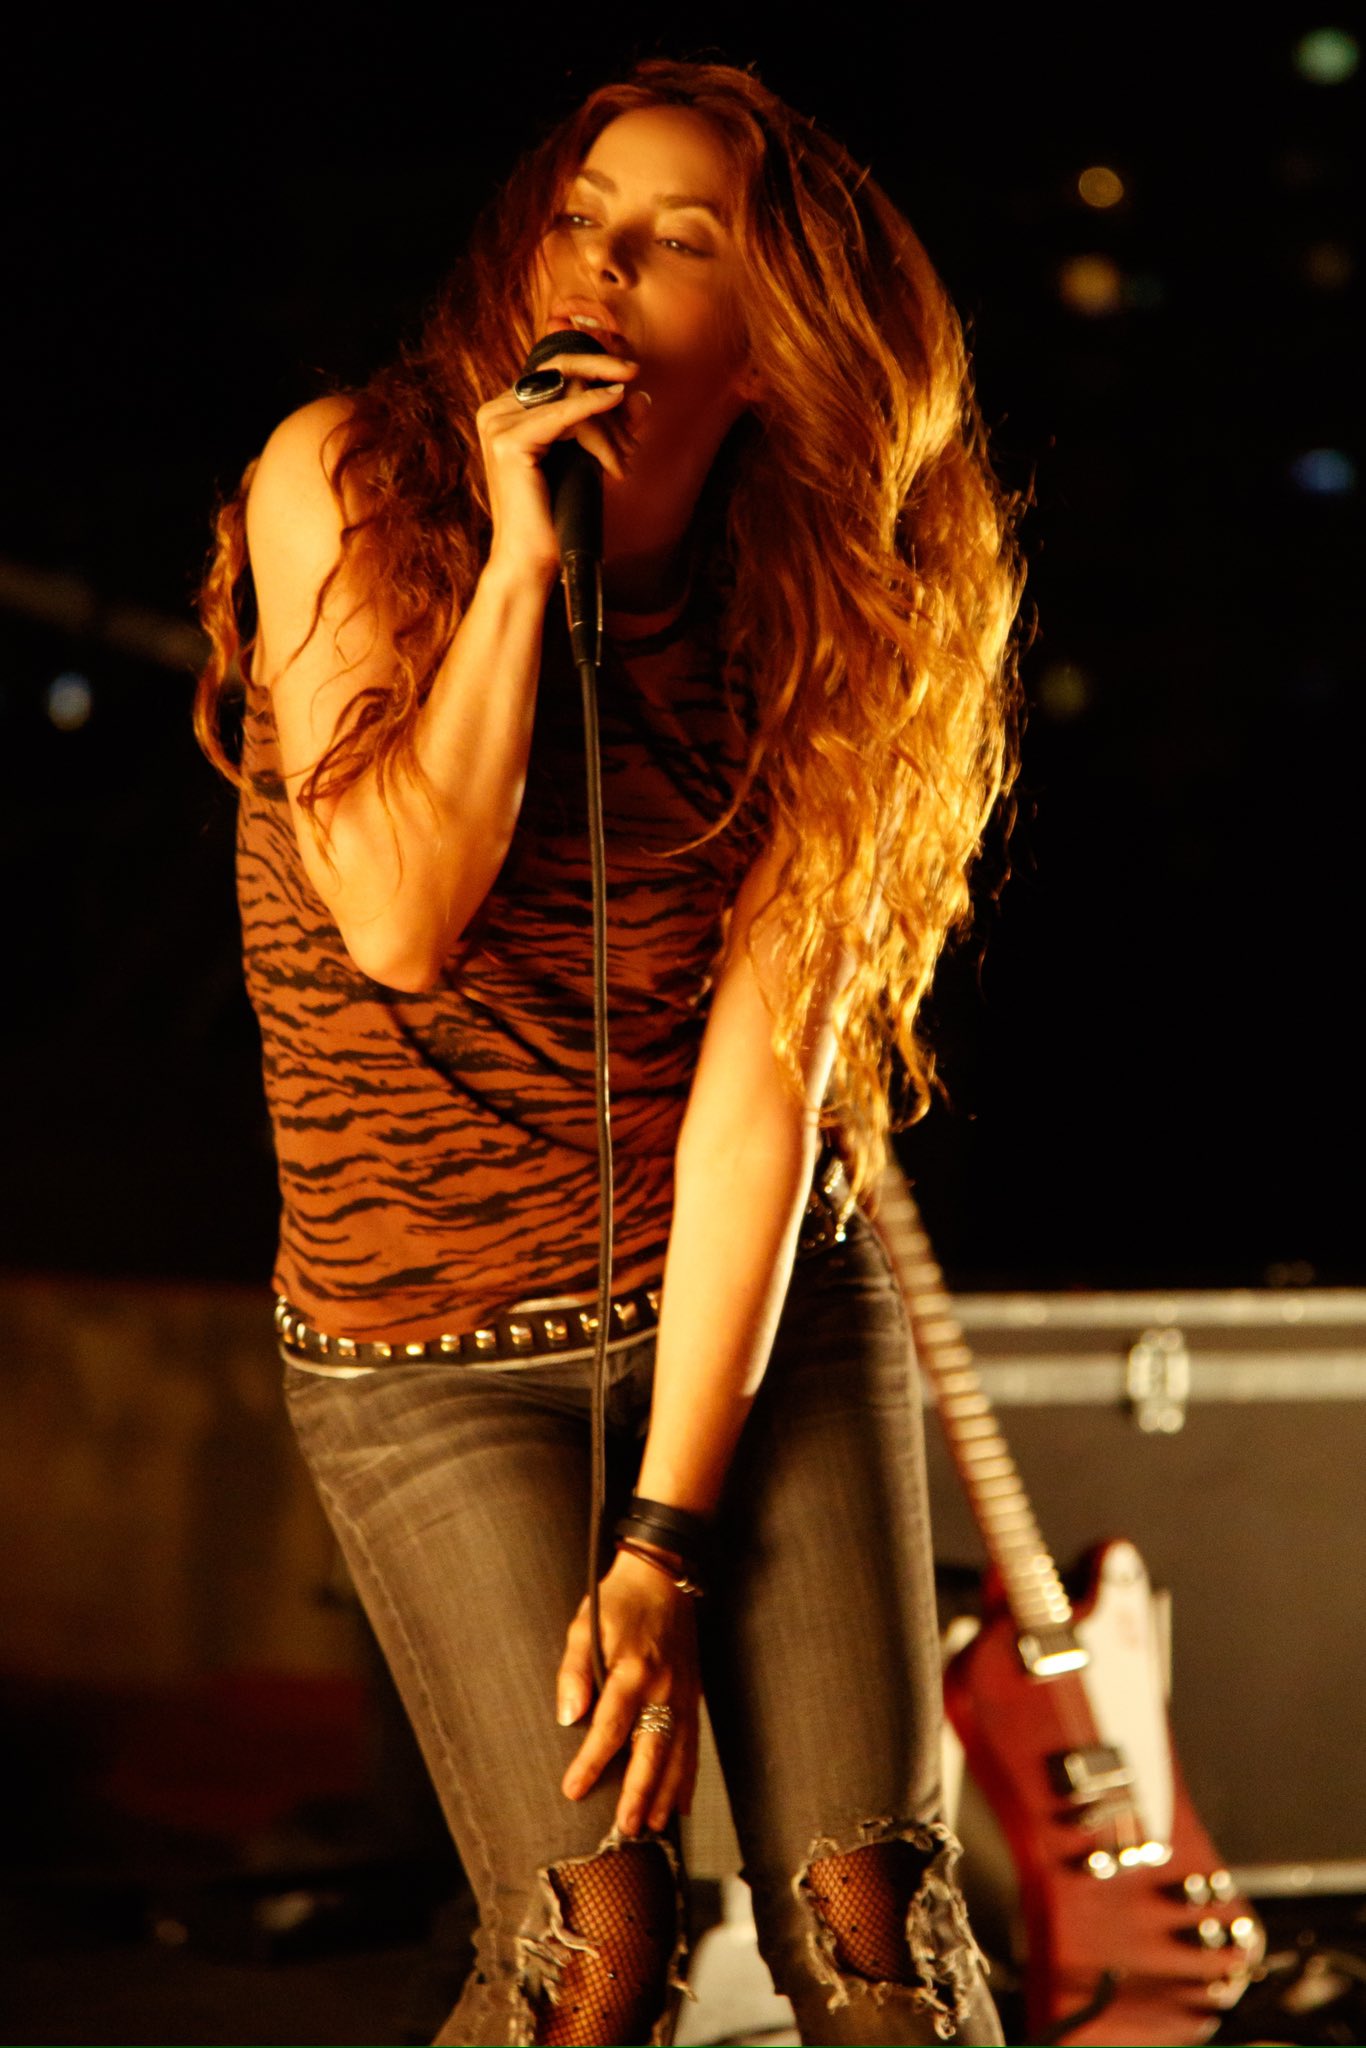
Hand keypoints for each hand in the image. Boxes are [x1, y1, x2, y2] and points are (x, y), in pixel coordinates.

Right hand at [476, 349, 650, 582]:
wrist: (530, 560)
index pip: (553, 372)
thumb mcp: (587, 459)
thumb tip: (641, 396)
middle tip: (633, 370)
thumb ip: (610, 427)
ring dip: (606, 422)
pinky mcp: (509, 441)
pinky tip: (615, 399)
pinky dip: (593, 407)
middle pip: (556, 371)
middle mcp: (495, 412)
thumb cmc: (556, 516)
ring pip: (566, 395)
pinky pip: (563, 414)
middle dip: (600, 369)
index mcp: (505, 411)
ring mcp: (498, 425)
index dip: (593, 370)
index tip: (629, 376)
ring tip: (626, 453)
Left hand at [556, 1545, 699, 1836]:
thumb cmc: (617, 1602)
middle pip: (652, 1750)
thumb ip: (574, 1672)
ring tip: (654, 1826)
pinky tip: (682, 1803)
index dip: (591, 1762)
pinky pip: (694, 1744)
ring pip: (678, 1754)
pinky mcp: (693, 1695)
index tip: (574, 1790)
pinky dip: (688, 1777)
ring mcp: (683, 1693)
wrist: (664, 1577)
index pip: (610, 1727)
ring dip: (667, 1793)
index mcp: (632, 1670)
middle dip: (640, 1792)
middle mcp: (663, 1687)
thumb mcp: (583, 1625)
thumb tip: (567, 1716)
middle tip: (626, 1827)